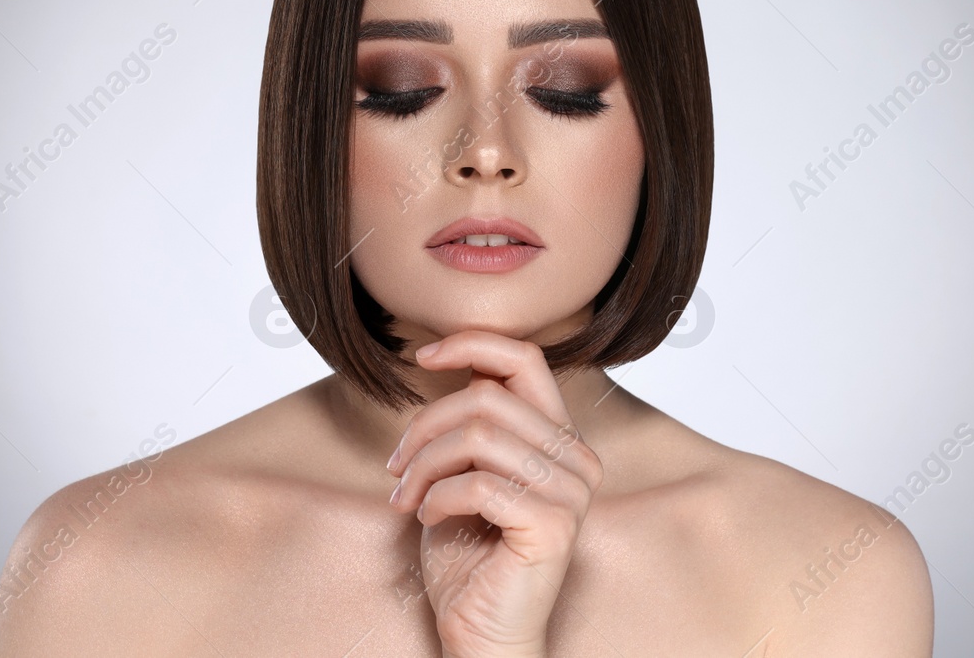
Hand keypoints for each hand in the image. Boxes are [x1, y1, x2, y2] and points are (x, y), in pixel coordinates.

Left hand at [386, 330, 603, 657]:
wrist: (480, 632)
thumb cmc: (469, 556)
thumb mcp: (464, 471)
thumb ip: (471, 421)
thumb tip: (445, 356)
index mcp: (560, 437)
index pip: (525, 359)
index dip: (471, 344)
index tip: (423, 356)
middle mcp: (577, 458)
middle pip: (486, 397)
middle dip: (425, 426)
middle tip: (396, 467)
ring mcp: (572, 493)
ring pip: (477, 435)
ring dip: (424, 465)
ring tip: (406, 495)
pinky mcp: (553, 526)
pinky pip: (478, 484)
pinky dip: (437, 497)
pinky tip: (427, 517)